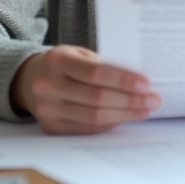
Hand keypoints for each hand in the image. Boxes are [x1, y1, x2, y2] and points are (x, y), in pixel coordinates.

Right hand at [10, 45, 161, 134]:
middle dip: (130, 101)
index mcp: (57, 61)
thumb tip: (140, 82)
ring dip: (124, 115)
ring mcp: (48, 109)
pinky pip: (87, 129)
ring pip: (94, 118)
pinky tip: (126, 117)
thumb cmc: (64, 64)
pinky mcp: (51, 127)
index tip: (147, 84)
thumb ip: (104, 64)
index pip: (96, 73)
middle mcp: (48, 86)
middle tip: (153, 100)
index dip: (123, 80)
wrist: (31, 79)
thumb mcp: (79, 54)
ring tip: (145, 110)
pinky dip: (110, 124)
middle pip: (97, 98)